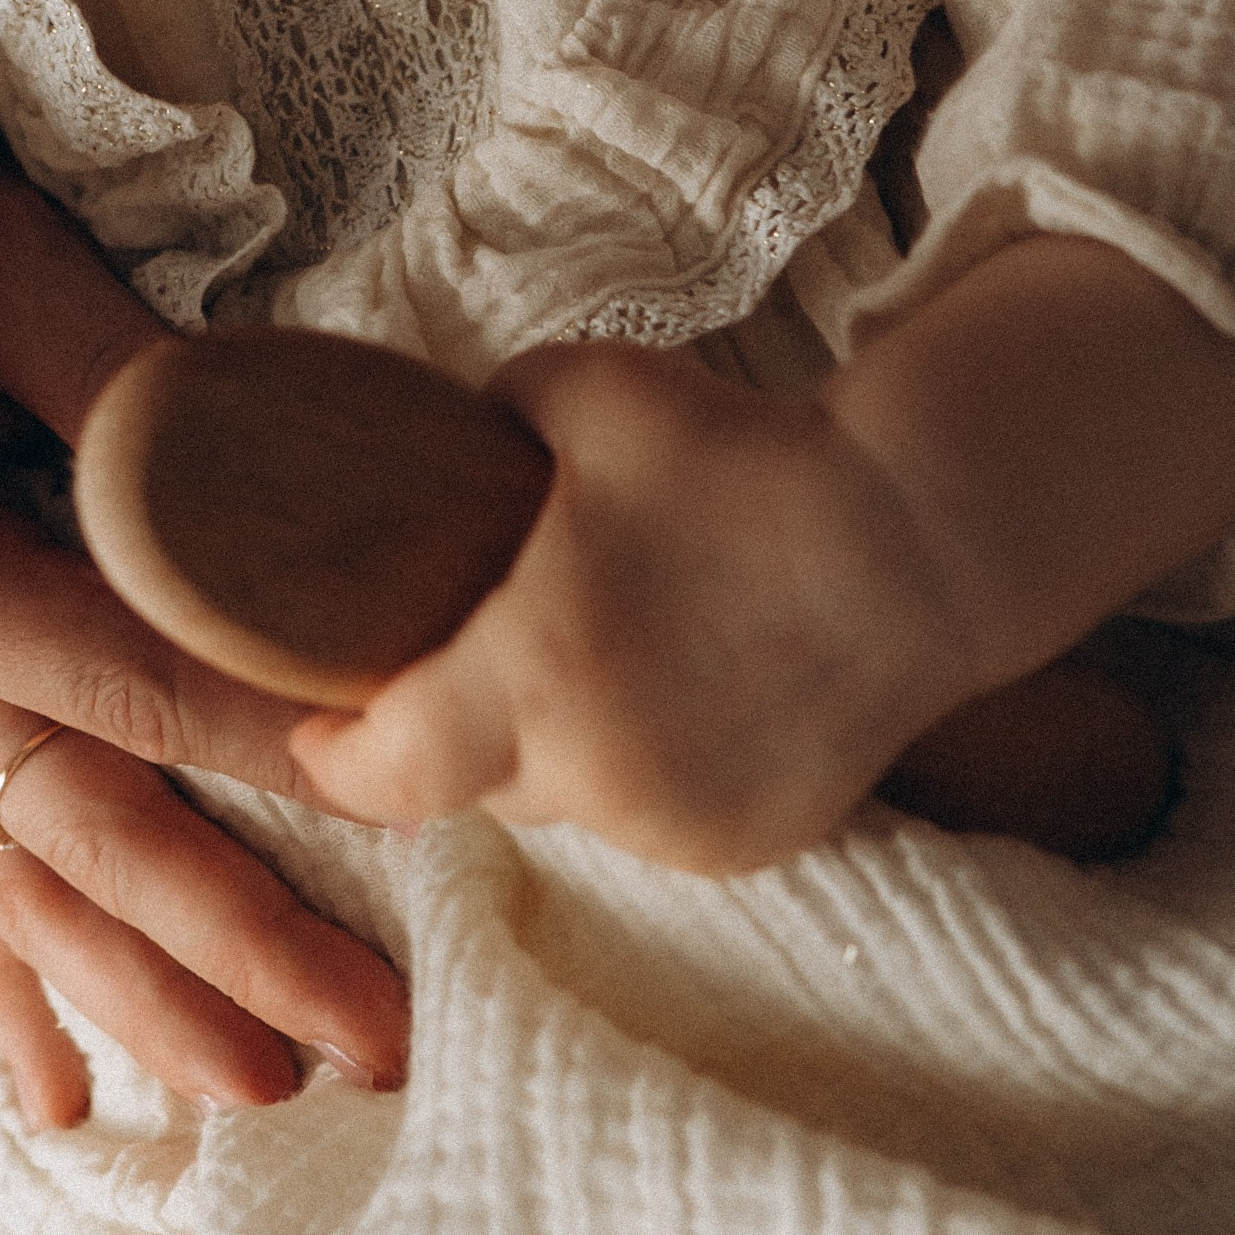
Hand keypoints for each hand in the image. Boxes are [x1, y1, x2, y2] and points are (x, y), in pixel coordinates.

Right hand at [0, 333, 409, 1125]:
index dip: (272, 737)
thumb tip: (281, 478)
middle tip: (373, 1040)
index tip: (408, 789)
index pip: (127, 678)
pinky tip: (62, 1096)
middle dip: (236, 945)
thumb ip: (120, 376)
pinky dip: (12, 984)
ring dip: (148, 997)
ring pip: (30, 883)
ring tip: (265, 1092)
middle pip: (90, 828)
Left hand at [291, 244, 1234, 870]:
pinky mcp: (744, 844)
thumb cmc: (737, 455)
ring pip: (565, 804)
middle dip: (451, 736)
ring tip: (586, 663)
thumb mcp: (576, 390)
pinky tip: (674, 695)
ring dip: (550, 752)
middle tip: (459, 664)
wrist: (916, 538)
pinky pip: (651, 820)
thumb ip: (481, 421)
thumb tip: (432, 436)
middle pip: (472, 784)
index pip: (386, 771)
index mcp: (533, 674)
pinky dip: (638, 773)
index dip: (337, 758)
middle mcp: (596, 773)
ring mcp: (676, 825)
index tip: (318, 729)